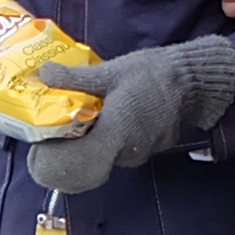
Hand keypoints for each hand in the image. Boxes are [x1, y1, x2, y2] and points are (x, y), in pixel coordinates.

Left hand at [28, 34, 234, 194]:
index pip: (78, 163)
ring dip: (90, 142)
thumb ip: (75, 79)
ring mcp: (138, 154)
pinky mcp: (147, 150)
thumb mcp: (110, 71)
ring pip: (103, 156)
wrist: (191, 79)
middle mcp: (125, 151)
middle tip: (56, 128)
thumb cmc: (151, 74)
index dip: (56, 160)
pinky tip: (106, 118)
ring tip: (81, 118)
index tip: (43, 145)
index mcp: (114, 133)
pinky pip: (119, 151)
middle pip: (87, 162)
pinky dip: (108, 139)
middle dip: (70, 147)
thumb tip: (43, 75)